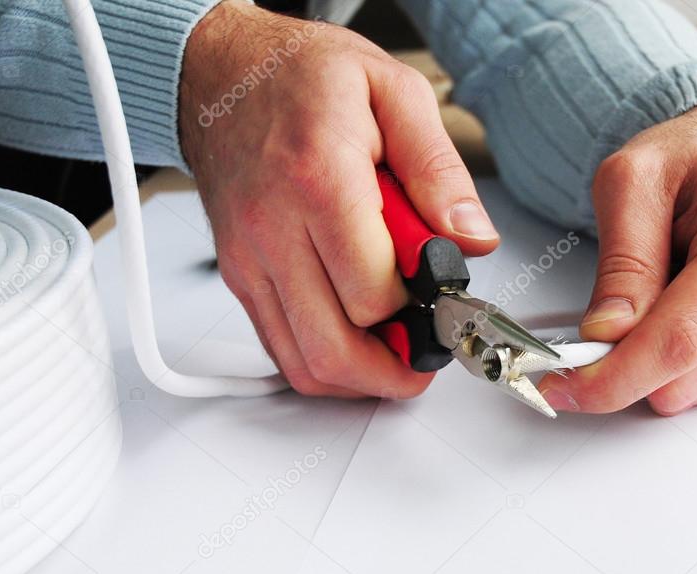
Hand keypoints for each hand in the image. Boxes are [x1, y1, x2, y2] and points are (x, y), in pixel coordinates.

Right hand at [178, 1, 497, 397]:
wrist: (223, 73)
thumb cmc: (303, 78)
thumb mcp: (394, 91)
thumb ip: (440, 171)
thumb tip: (473, 239)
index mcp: (319, 181)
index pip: (373, 294)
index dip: (419, 311)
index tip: (443, 296)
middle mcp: (273, 229)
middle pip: (334, 347)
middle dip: (394, 371)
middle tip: (427, 354)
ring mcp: (248, 259)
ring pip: (302, 363)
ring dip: (359, 377)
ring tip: (396, 350)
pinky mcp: (237, 275)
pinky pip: (278, 347)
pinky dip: (323, 360)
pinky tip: (357, 337)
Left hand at [539, 102, 696, 413]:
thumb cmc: (694, 158)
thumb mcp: (633, 181)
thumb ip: (622, 261)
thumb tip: (607, 334)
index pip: (681, 340)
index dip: (615, 377)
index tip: (564, 388)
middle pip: (687, 377)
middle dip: (623, 368)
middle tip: (590, 331)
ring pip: (695, 390)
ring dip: (654, 359)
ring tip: (658, 290)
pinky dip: (679, 361)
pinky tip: (682, 308)